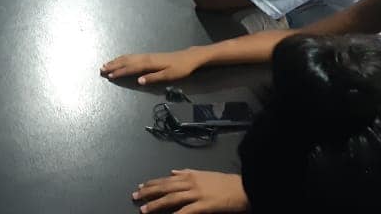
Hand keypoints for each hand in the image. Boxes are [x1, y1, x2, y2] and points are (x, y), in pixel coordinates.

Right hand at [100, 50, 201, 84]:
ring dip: (116, 61)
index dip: (120, 72)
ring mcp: (147, 55)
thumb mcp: (169, 75)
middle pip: (126, 61)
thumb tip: (138, 81)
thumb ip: (153, 78)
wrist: (189, 57)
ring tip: (106, 65)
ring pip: (128, 57)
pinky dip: (123, 58)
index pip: (131, 68)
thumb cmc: (181, 68)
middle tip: (101, 70)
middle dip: (113, 65)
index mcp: (150, 63)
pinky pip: (132, 56)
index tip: (109, 76)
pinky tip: (120, 60)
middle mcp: (146, 57)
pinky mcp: (148, 56)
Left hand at [133, 170, 247, 213]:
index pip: (166, 179)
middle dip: (148, 192)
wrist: (245, 187)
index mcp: (190, 175)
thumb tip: (173, 171)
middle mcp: (191, 182)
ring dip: (156, 204)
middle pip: (165, 187)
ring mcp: (197, 193)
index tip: (141, 187)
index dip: (152, 183)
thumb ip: (187, 173)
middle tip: (135, 197)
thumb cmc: (226, 183)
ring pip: (171, 198)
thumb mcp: (204, 174)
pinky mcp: (204, 205)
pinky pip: (186, 211)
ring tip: (144, 210)